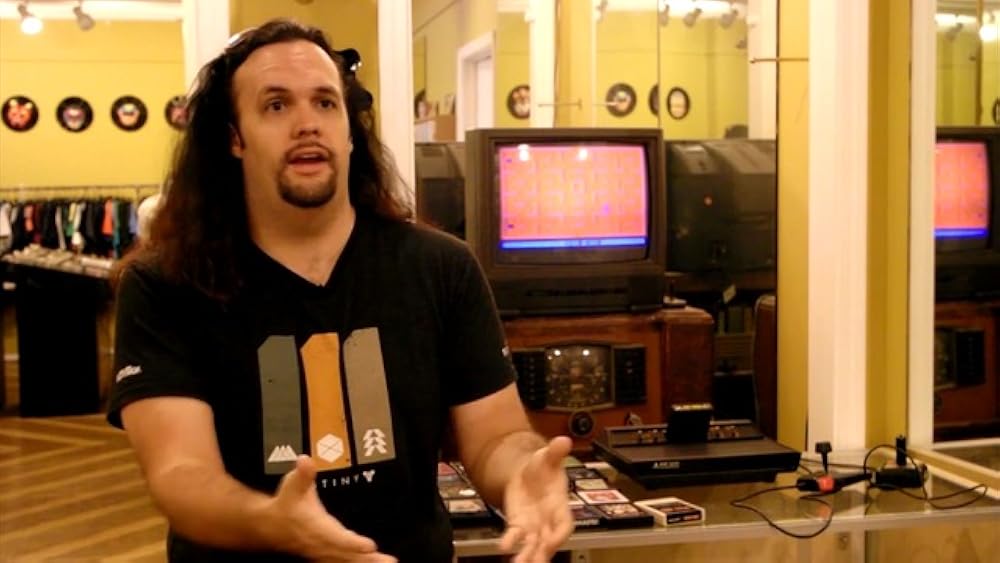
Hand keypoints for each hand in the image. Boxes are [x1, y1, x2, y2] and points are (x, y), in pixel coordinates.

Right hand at [273, 456, 396, 562]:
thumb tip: (306, 460)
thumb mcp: (293, 485)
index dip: (352, 542)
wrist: (269, 525)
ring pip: (347, 561)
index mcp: (317, 527)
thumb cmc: (286, 503)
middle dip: (367, 559)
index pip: (337, 537)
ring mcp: (324, 551)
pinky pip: (343, 562)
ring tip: (390, 562)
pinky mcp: (326, 555)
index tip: (370, 545)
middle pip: (347, 554)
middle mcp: (322, 543)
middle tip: (390, 561)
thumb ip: (303, 474)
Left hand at [499, 436, 574, 562]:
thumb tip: (564, 440)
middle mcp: (548, 520)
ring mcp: (533, 525)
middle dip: (542, 553)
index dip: (560, 534)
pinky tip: (502, 548)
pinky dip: (510, 542)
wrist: (527, 471)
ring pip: (532, 545)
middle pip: (548, 541)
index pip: (564, 524)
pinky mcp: (518, 524)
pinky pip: (515, 536)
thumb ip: (556, 451)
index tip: (552, 542)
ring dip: (527, 556)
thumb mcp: (548, 456)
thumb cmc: (543, 467)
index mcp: (560, 505)